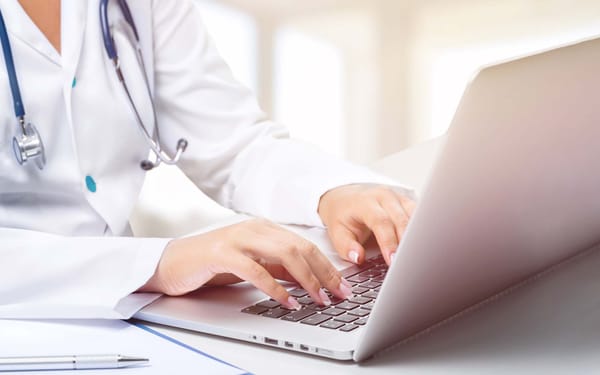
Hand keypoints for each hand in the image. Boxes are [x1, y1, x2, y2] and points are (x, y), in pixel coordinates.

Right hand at [140, 219, 352, 308]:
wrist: (172, 262)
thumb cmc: (213, 263)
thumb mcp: (253, 263)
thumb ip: (278, 268)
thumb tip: (308, 280)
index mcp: (265, 229)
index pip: (305, 245)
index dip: (327, 266)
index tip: (343, 286)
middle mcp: (255, 228)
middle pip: (300, 248)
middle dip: (324, 273)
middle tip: (340, 294)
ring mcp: (239, 238)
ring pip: (284, 255)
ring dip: (306, 279)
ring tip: (320, 299)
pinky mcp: (223, 253)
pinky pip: (256, 270)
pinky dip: (276, 287)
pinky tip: (288, 301)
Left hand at [318, 184, 415, 265]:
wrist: (345, 198)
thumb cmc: (343, 216)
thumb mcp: (337, 232)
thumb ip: (346, 246)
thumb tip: (358, 258)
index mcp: (366, 202)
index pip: (380, 222)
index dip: (388, 242)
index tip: (393, 260)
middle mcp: (384, 197)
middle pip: (401, 219)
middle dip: (406, 243)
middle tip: (408, 264)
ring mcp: (398, 198)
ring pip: (414, 217)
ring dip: (417, 237)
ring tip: (418, 257)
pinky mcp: (407, 203)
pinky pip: (419, 216)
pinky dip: (421, 231)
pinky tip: (422, 246)